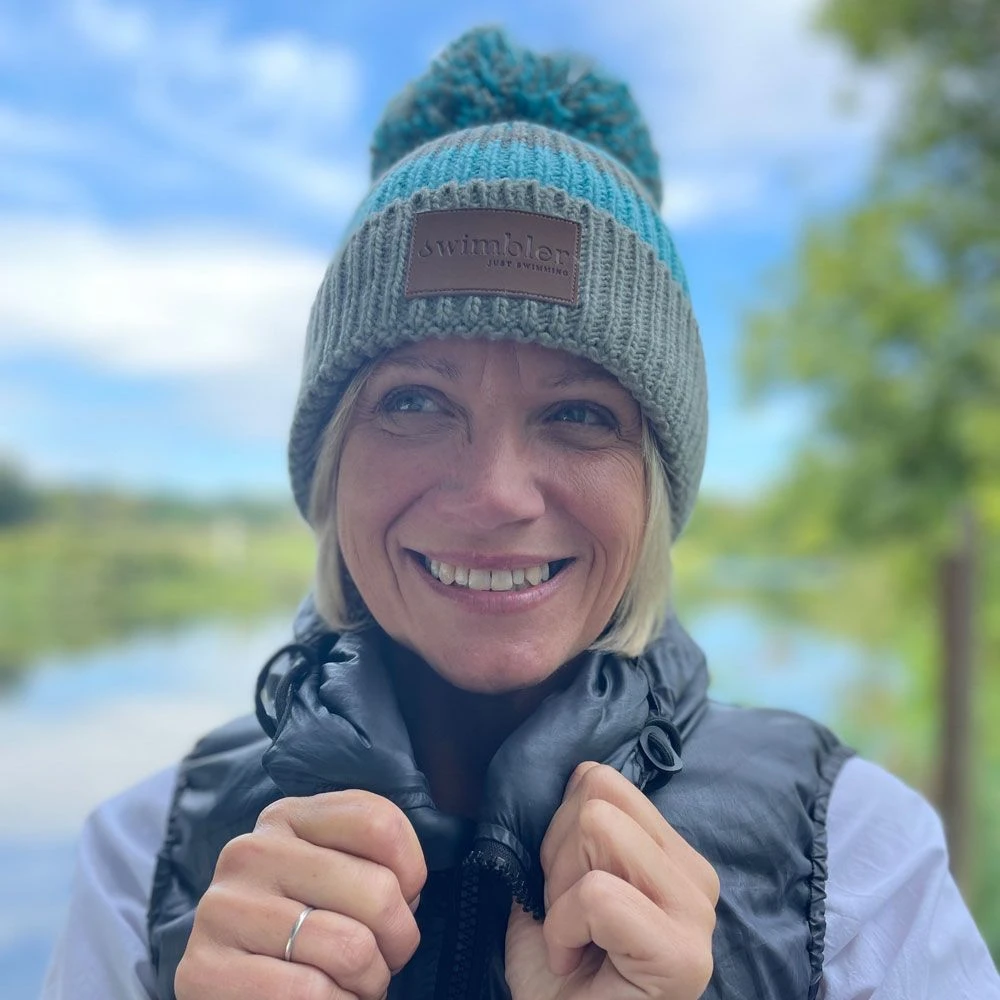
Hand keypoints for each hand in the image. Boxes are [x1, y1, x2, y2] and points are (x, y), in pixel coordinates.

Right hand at [175, 790, 425, 999]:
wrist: (234, 993)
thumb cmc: (304, 936)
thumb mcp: (334, 879)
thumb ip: (371, 861)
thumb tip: (409, 890)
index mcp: (288, 818)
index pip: (380, 823)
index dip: (411, 873)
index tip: (402, 900)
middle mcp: (251, 852)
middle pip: (379, 890)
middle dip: (398, 941)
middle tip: (380, 960)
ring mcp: (223, 908)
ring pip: (352, 949)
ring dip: (369, 983)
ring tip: (349, 984)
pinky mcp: (203, 970)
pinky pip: (310, 995)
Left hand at [505, 762, 718, 999]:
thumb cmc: (558, 974)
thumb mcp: (553, 885)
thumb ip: (569, 830)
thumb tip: (567, 777)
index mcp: (670, 853)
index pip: (602, 779)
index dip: (559, 829)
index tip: (563, 888)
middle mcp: (696, 875)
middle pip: (597, 797)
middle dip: (557, 856)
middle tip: (567, 917)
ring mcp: (697, 913)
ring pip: (596, 827)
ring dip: (560, 890)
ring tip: (574, 937)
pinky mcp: (684, 954)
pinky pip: (596, 894)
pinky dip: (562, 929)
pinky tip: (572, 963)